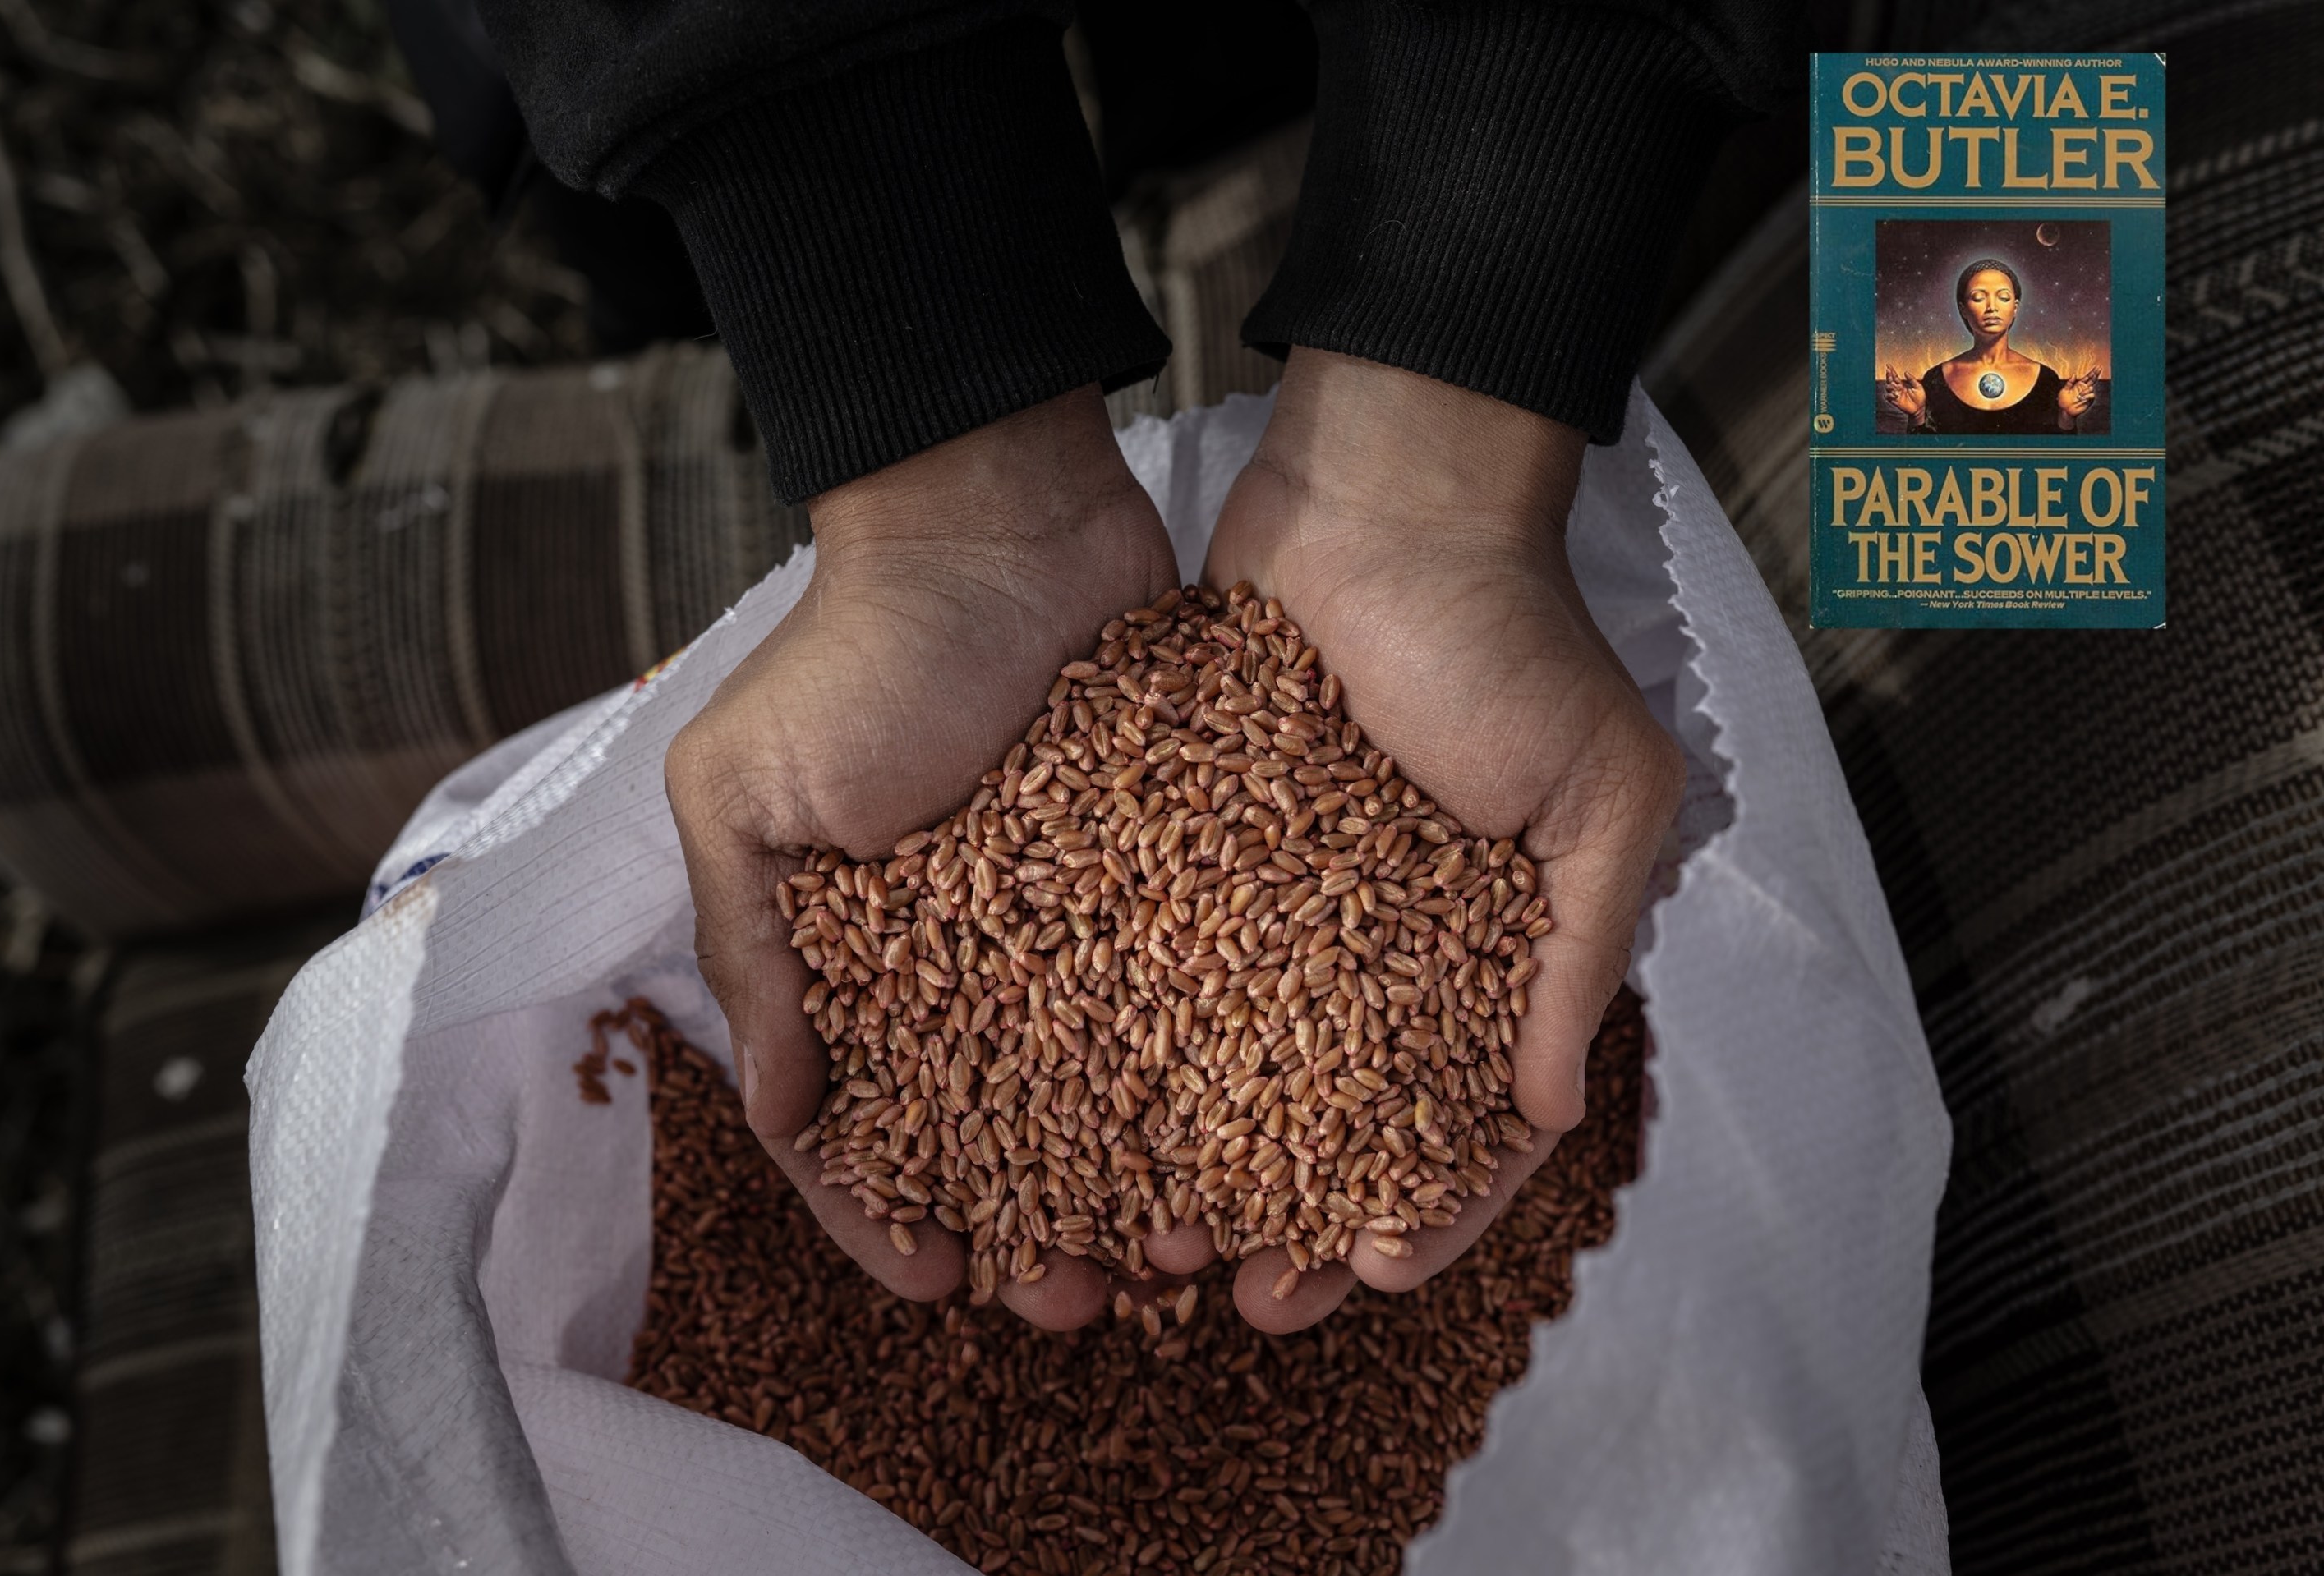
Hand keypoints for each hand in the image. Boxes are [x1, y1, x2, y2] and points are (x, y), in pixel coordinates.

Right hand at [665, 387, 1180, 1329]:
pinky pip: (1189, 1001)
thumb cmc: (857, 653)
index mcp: (854, 958)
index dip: (895, 1215)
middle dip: (1037, 1231)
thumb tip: (783, 1116)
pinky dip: (1211, 1082)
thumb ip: (754, 952)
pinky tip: (1252, 1150)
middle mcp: (967, 961)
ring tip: (1184, 1253)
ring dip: (1134, 1184)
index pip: (863, 1124)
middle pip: (1001, 1136)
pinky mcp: (1165, 877)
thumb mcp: (746, 795)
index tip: (947, 1283)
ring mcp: (1072, 925)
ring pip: (1105, 1094)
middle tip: (1086, 1306)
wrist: (1002, 519)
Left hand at [1196, 350, 1683, 1332]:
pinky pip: (1166, 972)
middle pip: (1338, 1121)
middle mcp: (1385, 943)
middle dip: (1294, 1219)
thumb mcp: (1602, 794)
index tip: (1363, 1278)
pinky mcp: (1196, 851)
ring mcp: (1287, 904)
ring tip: (1148, 1240)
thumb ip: (1581, 949)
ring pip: (1240, 1070)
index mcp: (1492, 945)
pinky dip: (1136, 1053)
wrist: (1379, 497)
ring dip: (1204, 1163)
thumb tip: (1548, 1111)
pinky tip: (1085, 1124)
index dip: (1427, 1210)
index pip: (1469, 1119)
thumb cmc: (1505, 637)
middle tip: (1234, 1298)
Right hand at [1883, 365, 1926, 421]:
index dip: (1891, 371)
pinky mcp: (1895, 401)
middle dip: (1888, 376)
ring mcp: (1896, 395)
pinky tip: (1895, 395)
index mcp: (1903, 384)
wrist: (1920, 408)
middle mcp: (1898, 389)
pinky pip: (1888, 397)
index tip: (1888, 365)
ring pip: (1888, 388)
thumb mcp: (1918, 386)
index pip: (1895, 376)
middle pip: (1890, 381)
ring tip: (1893, 385)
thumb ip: (1912, 379)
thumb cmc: (1920, 397)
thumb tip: (1906, 372)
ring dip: (1889, 385)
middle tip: (1889, 371)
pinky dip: (1889, 395)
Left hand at [2058, 366, 2099, 423]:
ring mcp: (2087, 394)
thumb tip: (2074, 375)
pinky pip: (2092, 395)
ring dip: (2085, 391)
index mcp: (2078, 385)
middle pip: (2093, 379)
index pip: (2088, 377)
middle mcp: (2084, 388)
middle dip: (2096, 373)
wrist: (2065, 411)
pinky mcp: (2089, 400)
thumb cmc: (2063, 401)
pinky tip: (2081, 398)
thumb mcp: (2064, 390)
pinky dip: (2086, 396)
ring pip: (2091, 388)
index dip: (2093, 372)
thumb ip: (2069, 383)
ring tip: (2078, 397)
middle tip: (2099, 368)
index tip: (2097, 366)